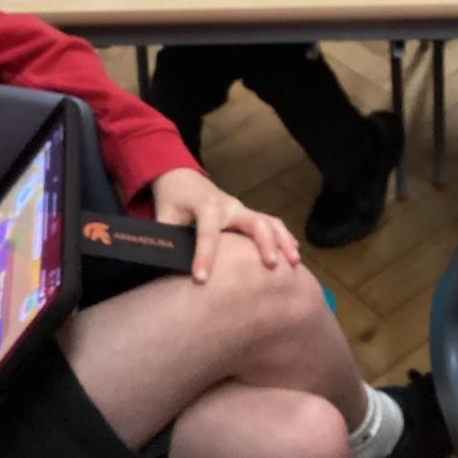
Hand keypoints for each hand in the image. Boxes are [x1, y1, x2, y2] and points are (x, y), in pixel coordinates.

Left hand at [151, 168, 299, 282]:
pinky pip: (271, 223)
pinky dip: (284, 237)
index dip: (205, 256)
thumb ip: (166, 237)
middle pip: (254, 221)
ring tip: (294, 262)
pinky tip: (293, 254)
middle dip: (265, 243)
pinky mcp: (248, 214)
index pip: (208, 232)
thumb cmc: (173, 198)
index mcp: (206, 206)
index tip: (202, 280)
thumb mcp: (163, 215)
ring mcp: (242, 209)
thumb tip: (164, 265)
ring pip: (269, 222)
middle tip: (271, 266)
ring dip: (283, 240)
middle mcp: (230, 206)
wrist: (183, 178)